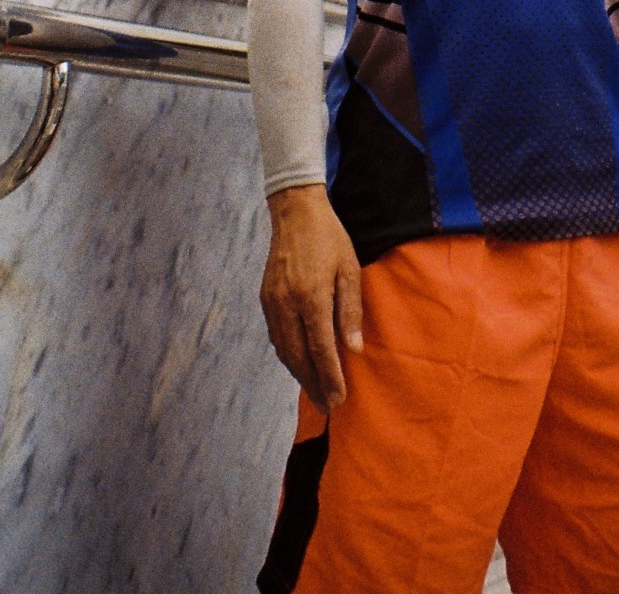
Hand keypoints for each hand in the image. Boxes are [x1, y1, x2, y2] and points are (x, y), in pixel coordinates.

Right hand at [260, 185, 363, 409]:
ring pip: (284, 350)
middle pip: (299, 357)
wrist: (295, 212)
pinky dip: (288, 355)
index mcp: (311, 297)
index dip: (330, 377)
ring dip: (300, 374)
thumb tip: (353, 349)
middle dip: (314, 384)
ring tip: (316, 391)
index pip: (321, 349)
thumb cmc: (330, 238)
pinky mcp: (265, 299)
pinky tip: (300, 363)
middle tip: (328, 406)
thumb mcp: (349, 269)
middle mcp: (287, 304)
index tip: (339, 398)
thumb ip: (350, 310)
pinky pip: (276, 336)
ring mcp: (272, 302)